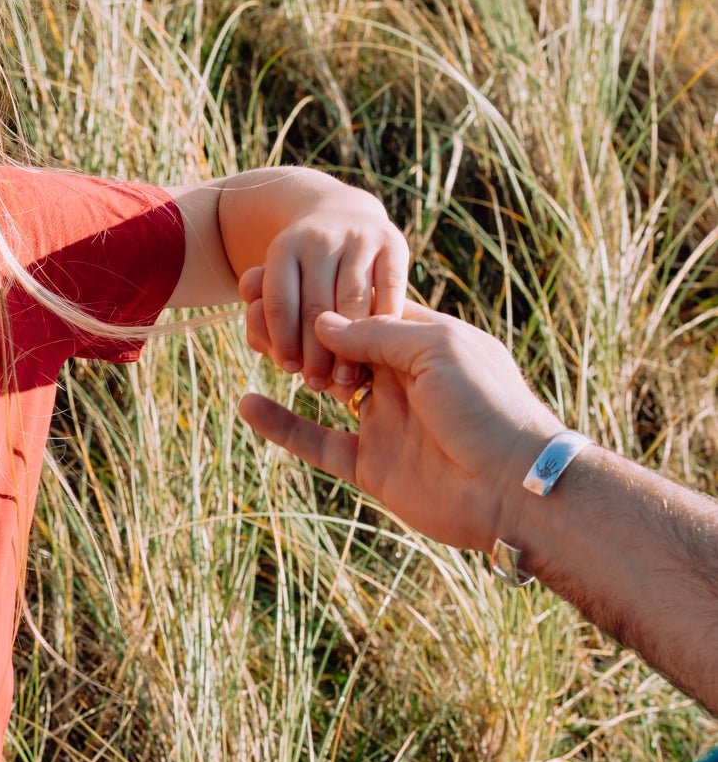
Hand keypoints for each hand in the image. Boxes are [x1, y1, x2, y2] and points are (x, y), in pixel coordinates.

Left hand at [238, 192, 408, 395]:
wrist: (342, 217)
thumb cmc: (304, 271)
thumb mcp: (279, 284)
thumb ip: (265, 317)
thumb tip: (265, 346)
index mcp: (283, 247)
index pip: (279, 302)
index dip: (282, 339)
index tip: (289, 369)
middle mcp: (320, 237)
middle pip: (317, 305)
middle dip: (316, 351)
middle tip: (318, 385)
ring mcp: (358, 236)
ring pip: (353, 301)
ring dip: (351, 346)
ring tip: (348, 380)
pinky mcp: (392, 241)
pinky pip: (390, 289)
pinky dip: (385, 322)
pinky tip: (382, 352)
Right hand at [239, 305, 563, 551]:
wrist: (513, 487)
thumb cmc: (489, 406)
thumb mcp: (438, 349)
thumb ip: (380, 332)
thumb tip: (324, 322)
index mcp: (426, 343)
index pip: (367, 311)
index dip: (328, 296)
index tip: (283, 274)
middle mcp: (402, 379)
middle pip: (341, 347)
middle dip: (301, 326)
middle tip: (253, 299)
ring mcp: (384, 422)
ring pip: (324, 390)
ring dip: (291, 368)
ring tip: (250, 341)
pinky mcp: (370, 465)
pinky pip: (317, 442)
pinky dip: (282, 426)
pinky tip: (247, 404)